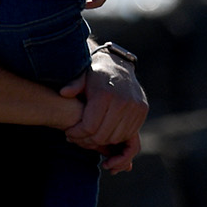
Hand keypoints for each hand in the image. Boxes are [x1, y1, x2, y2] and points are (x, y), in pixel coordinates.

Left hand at [63, 46, 148, 171]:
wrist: (118, 65)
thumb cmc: (95, 75)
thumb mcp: (82, 77)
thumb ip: (73, 85)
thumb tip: (64, 93)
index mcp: (105, 95)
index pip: (90, 127)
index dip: (77, 134)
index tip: (69, 134)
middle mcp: (123, 102)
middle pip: (103, 135)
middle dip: (87, 141)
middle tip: (78, 139)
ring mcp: (135, 107)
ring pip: (116, 137)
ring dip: (101, 141)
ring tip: (89, 137)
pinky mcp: (142, 111)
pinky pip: (128, 134)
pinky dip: (115, 137)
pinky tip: (103, 132)